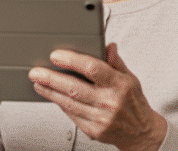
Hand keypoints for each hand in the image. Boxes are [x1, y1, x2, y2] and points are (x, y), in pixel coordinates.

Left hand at [28, 43, 166, 150]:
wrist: (141, 132)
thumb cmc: (133, 102)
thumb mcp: (130, 78)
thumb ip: (116, 61)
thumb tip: (108, 45)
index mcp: (119, 85)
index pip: (93, 68)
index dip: (72, 61)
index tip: (56, 56)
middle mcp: (110, 102)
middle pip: (75, 87)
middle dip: (51, 78)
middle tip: (36, 71)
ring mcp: (101, 118)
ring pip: (69, 103)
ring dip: (50, 92)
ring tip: (38, 82)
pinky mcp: (93, 130)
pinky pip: (72, 115)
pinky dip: (60, 104)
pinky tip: (52, 95)